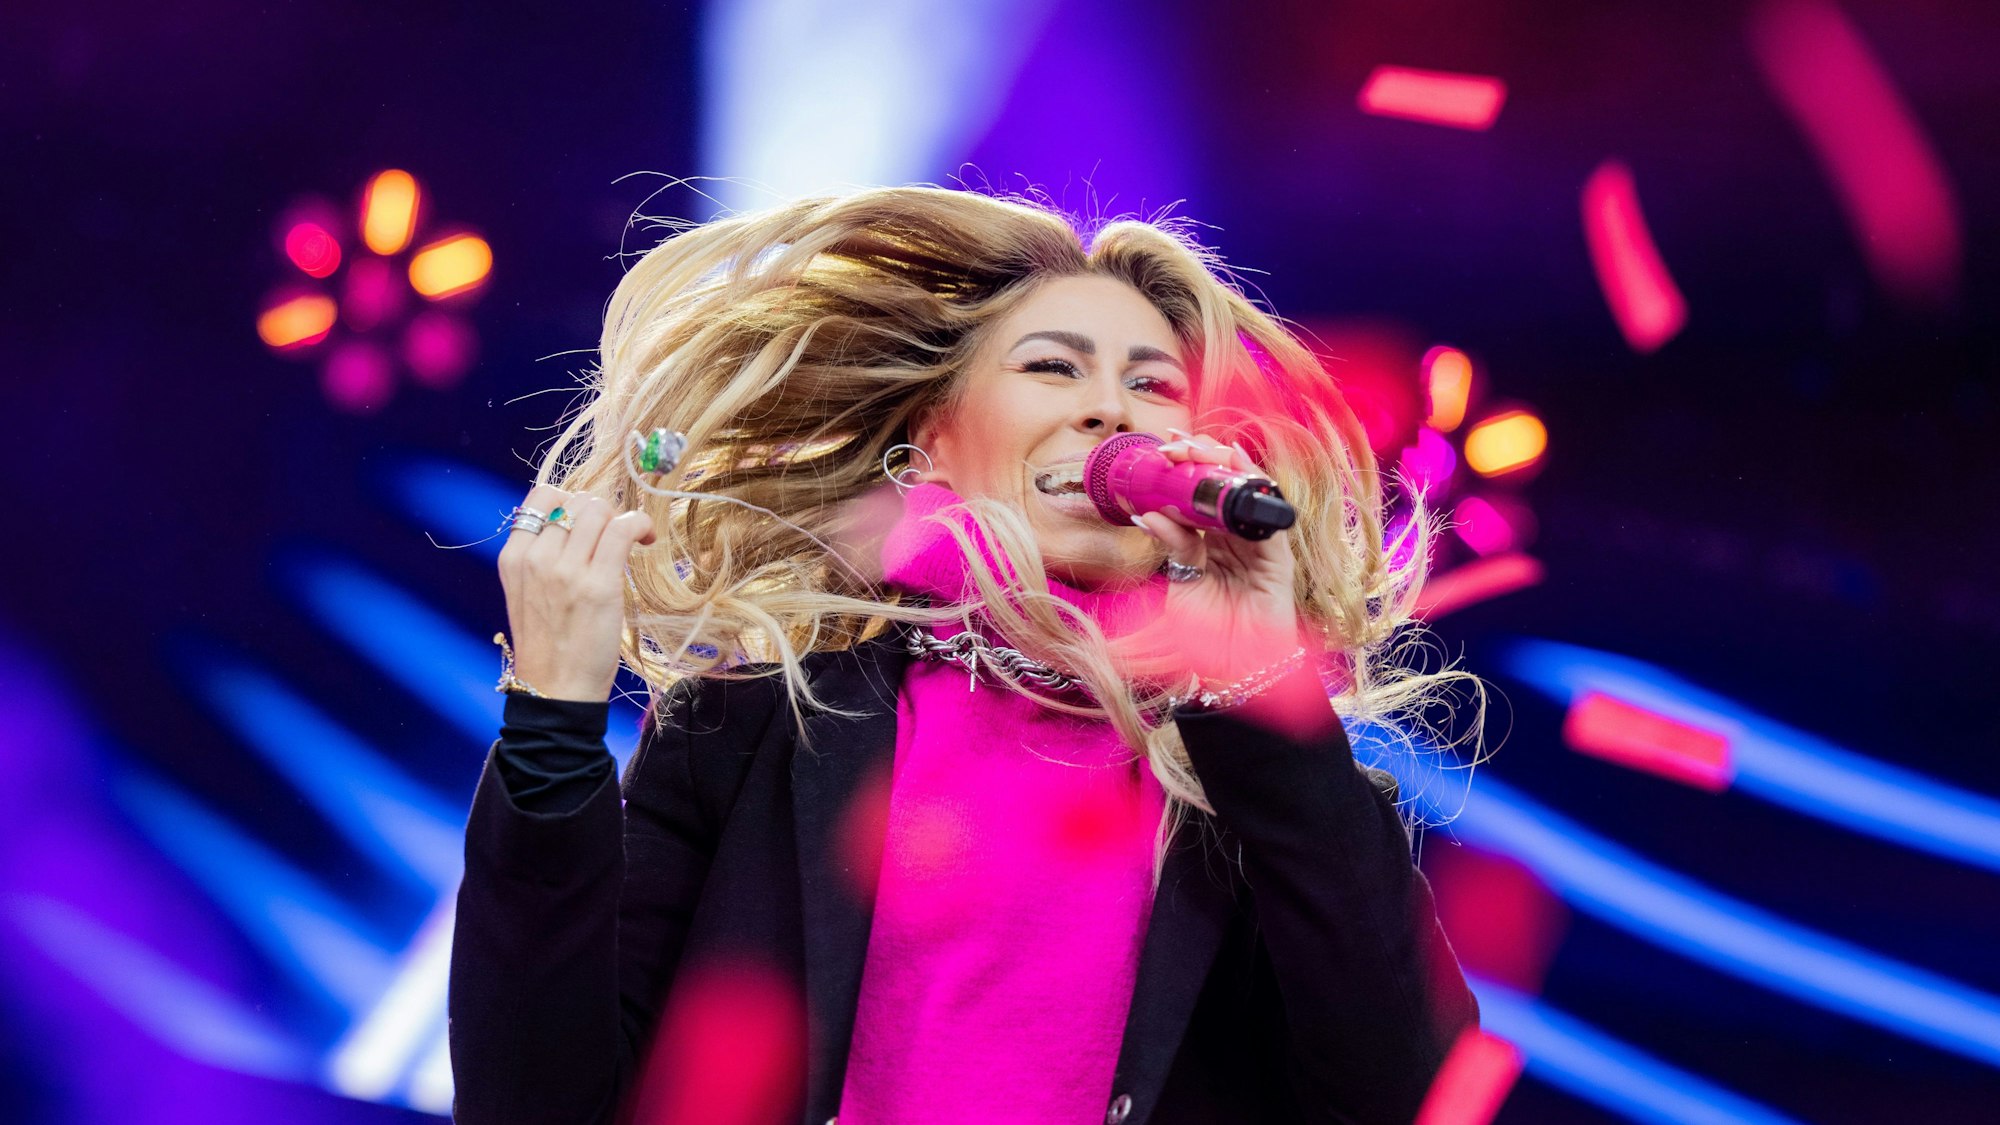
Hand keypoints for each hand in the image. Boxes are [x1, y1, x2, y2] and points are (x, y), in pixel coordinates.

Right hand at [497, 488, 655, 702]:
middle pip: (576, 500)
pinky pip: (622, 529)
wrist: (555, 690)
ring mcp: (566, 570)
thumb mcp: (527, 594)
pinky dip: (640, 524)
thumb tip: (575, 523)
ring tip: (632, 539)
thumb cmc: (548, 645)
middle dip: (601, 512)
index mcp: (514, 558)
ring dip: (621, 518)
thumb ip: (542, 558)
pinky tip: (645, 539)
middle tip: (613, 537)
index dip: (571, 499)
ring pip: (599, 509)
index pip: (542, 496)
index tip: (588, 522)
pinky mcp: (598, 584)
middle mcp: (536, 558)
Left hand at [1131, 430, 1303, 683]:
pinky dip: (1251, 498)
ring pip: (1249, 494)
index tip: (1162, 448)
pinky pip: (1267, 522)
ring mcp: (1260, 547)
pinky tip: (1232, 480)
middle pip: (1225, 486)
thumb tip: (1147, 512)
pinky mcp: (1278, 561)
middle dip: (1202, 458)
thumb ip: (1173, 546)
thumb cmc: (1205, 635)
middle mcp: (1237, 538)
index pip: (1201, 494)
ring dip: (1225, 468)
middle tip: (1175, 442)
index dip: (1186, 468)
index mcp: (1212, 541)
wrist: (1229, 673)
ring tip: (1198, 451)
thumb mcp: (1181, 582)